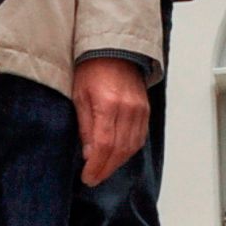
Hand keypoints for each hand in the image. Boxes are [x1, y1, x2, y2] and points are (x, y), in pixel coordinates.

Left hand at [72, 56, 150, 186]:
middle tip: (93, 178)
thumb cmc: (92, 68)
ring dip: (117, 163)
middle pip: (120, 150)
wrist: (115, 47)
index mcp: (108, 103)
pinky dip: (129, 151)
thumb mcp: (79, 94)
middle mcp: (128, 108)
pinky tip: (118, 155)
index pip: (104, 145)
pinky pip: (140, 137)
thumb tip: (88, 154)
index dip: (96, 166)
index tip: (87, 177)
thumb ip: (85, 125)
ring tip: (104, 169)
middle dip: (105, 169)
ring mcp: (140, 109)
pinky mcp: (146, 108)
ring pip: (132, 147)